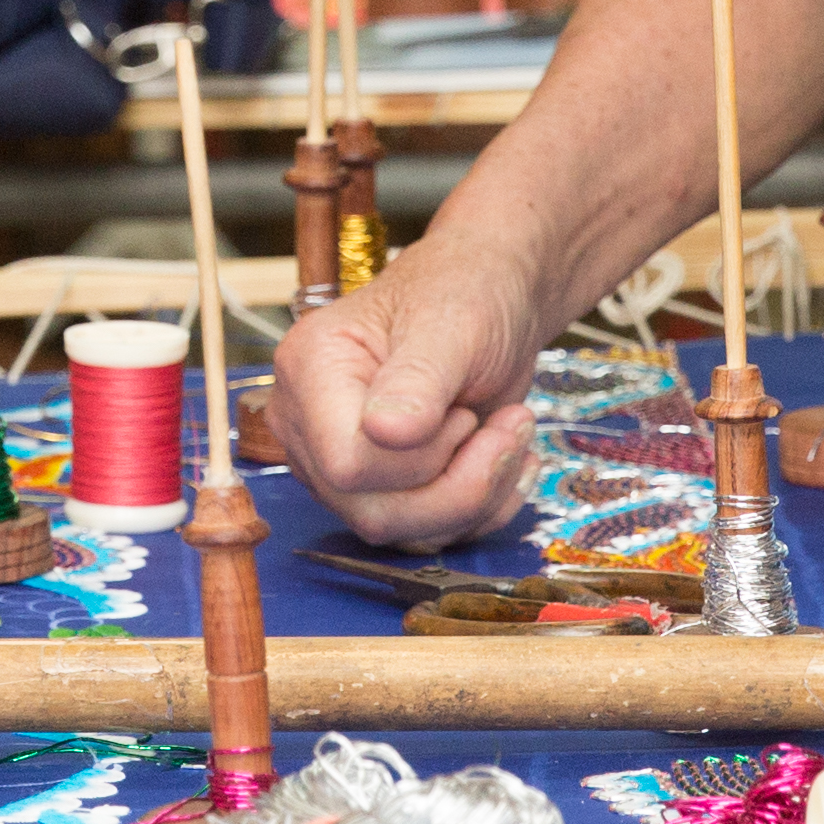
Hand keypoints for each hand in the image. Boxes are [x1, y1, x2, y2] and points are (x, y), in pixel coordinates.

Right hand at [268, 230, 553, 544]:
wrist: (494, 297)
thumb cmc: (468, 291)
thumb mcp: (452, 324)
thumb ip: (417, 379)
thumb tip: (383, 433)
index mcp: (309, 368)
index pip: (348, 464)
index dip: (422, 459)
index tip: (465, 411)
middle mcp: (310, 424)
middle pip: (373, 511)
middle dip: (461, 484)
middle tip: (512, 426)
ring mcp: (338, 462)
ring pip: (402, 531)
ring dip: (479, 493)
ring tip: (513, 431)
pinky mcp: (376, 487)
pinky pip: (424, 533)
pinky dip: (480, 506)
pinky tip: (505, 456)